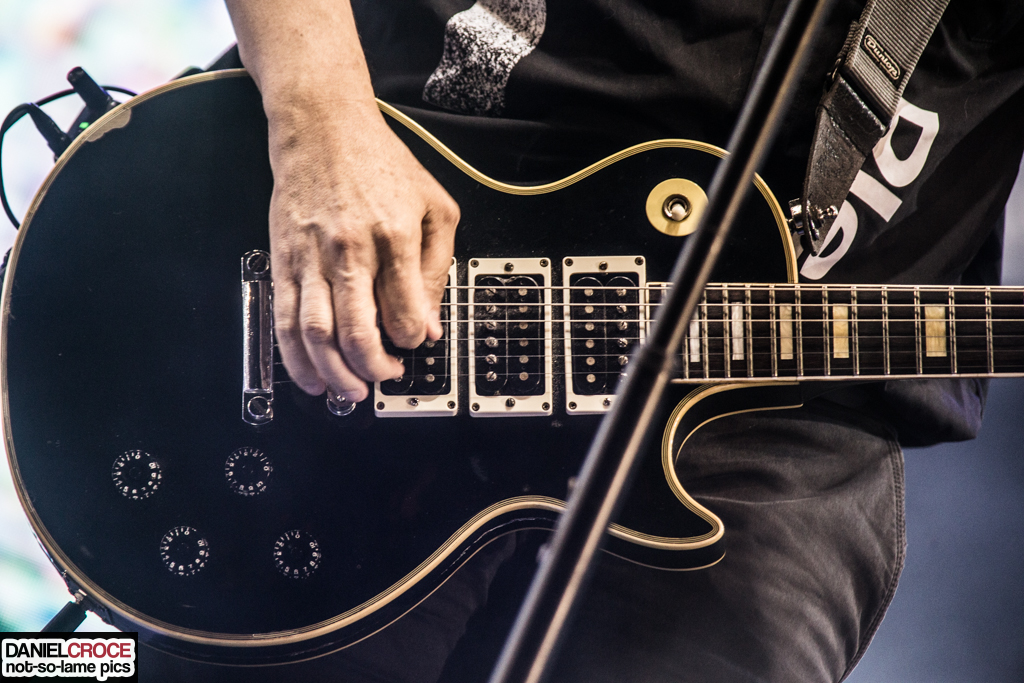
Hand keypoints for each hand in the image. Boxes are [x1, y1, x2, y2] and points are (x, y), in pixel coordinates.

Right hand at [266, 96, 459, 401]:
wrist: (322, 126)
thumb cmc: (381, 164)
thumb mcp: (434, 206)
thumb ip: (436, 267)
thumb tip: (429, 326)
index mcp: (394, 235)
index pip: (404, 311)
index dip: (412, 341)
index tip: (414, 346)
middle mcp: (350, 248)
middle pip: (357, 330)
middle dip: (373, 368)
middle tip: (384, 377)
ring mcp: (310, 256)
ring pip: (315, 333)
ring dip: (332, 373)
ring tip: (350, 390)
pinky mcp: (282, 259)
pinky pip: (285, 319)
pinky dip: (294, 358)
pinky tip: (310, 377)